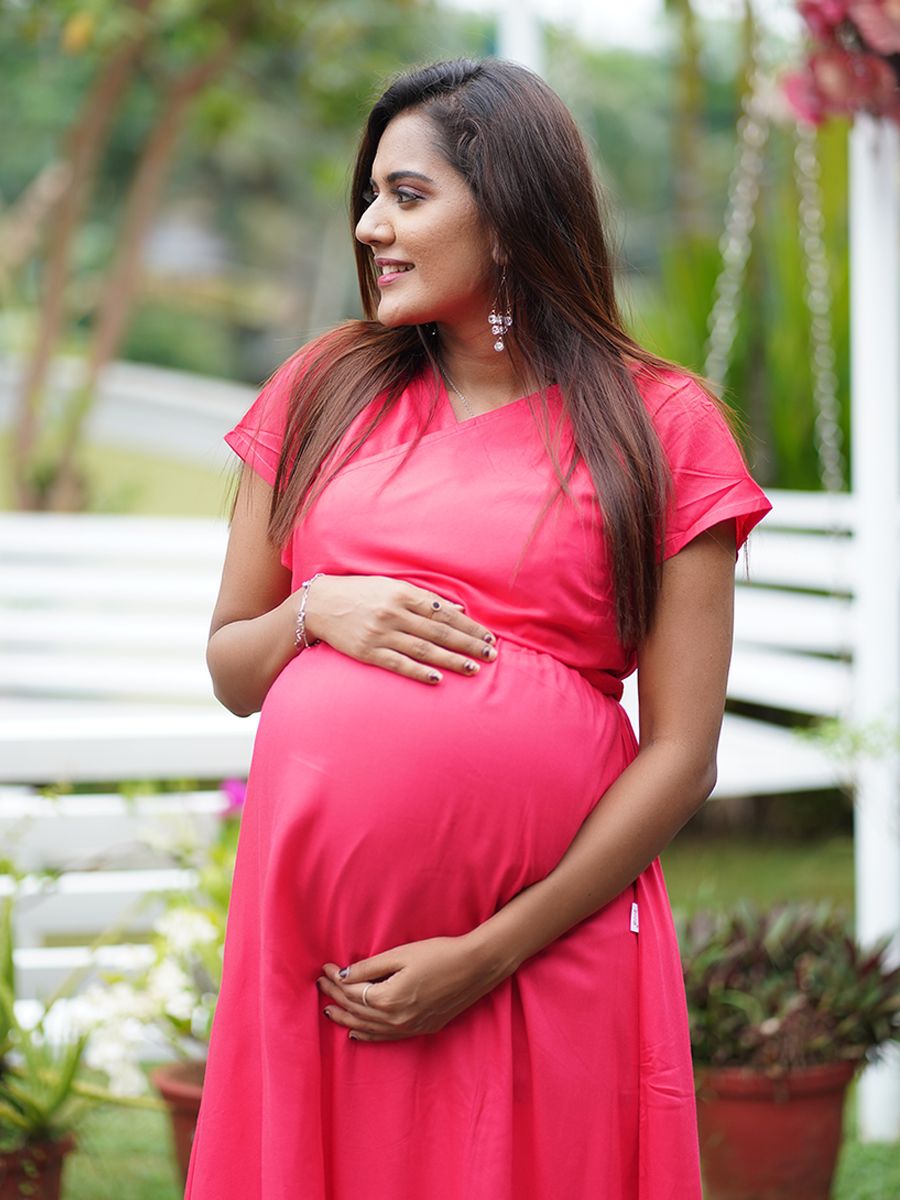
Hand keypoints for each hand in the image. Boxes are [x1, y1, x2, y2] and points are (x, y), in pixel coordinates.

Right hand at [302, 575, 497, 684]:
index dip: (468, 626)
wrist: (319, 605)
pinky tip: (438, 679)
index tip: (487, 636)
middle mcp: (394, 614)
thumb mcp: (392, 586)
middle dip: (467, 644)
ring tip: (473, 669)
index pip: (444, 613)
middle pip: (439, 631)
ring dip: (451, 660)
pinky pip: (399, 664)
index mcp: (402, 594)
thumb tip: (457, 611)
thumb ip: (423, 599)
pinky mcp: (368, 652)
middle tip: (490, 654)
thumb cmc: (360, 594)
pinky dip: (419, 672)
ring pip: (424, 649)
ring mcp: (380, 634)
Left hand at [316, 935, 507, 1041]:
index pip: (351, 993)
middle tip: (321, 986)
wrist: (476, 967)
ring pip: (368, 1029)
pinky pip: (386, 1038)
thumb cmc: (439, 954)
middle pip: (356, 1012)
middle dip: (335, 998)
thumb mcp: (401, 954)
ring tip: (329, 1011)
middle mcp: (396, 1019)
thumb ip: (370, 967)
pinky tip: (356, 1033)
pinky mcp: (421, 1029)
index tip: (324, 968)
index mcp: (389, 998)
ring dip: (346, 1020)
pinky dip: (367, 1035)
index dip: (335, 981)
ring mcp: (409, 1028)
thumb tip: (342, 975)